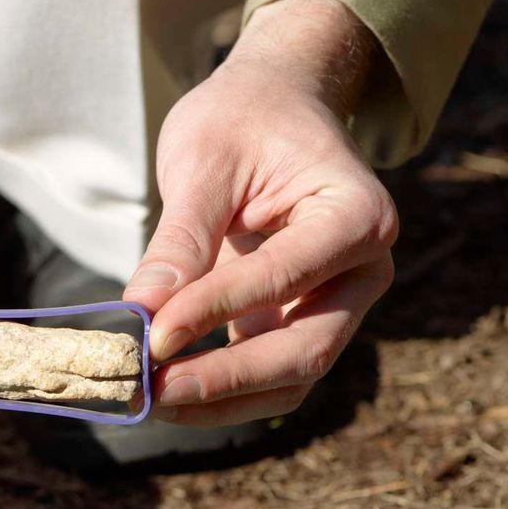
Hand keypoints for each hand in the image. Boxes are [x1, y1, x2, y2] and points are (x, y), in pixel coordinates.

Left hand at [123, 0, 397, 425]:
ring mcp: (339, 304)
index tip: (150, 335)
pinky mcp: (303, 324)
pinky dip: (219, 393)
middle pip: (304, 349)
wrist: (273, 107)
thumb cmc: (242, 121)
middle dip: (223, 379)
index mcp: (357, 215)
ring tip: (146, 401)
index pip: (283, 276)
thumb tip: (144, 314)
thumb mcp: (203, 163)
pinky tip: (162, 391)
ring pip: (290, 380)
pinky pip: (269, 378)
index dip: (215, 311)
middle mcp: (364, 269)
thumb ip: (181, 240)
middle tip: (149, 391)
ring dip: (218, 400)